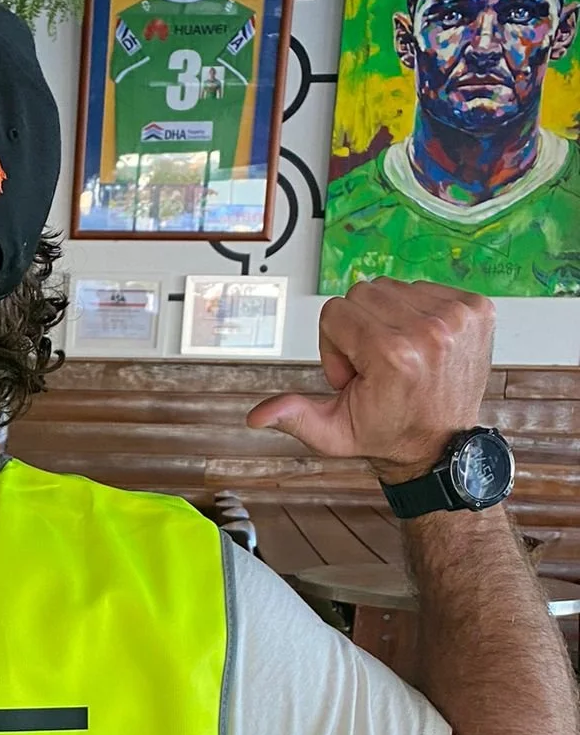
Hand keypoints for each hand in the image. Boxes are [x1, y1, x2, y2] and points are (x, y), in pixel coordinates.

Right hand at [247, 278, 494, 483]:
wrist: (442, 445)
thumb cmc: (388, 435)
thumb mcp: (333, 433)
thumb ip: (295, 415)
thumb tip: (257, 416)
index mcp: (392, 355)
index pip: (336, 311)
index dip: (334, 345)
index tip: (354, 374)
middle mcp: (429, 330)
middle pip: (364, 295)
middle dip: (360, 329)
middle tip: (375, 367)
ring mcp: (457, 317)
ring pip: (394, 289)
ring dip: (390, 320)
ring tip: (400, 358)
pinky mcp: (477, 308)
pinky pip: (427, 289)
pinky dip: (419, 314)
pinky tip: (422, 346)